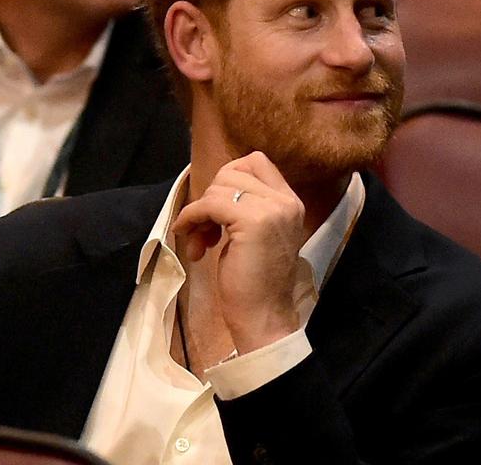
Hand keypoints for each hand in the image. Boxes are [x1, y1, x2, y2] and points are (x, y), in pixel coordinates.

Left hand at [172, 152, 305, 352]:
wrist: (264, 318)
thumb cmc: (253, 282)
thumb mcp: (253, 235)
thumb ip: (243, 208)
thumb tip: (213, 190)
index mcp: (289, 202)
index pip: (255, 162)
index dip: (227, 179)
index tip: (215, 209)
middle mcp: (286, 201)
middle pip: (232, 171)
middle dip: (209, 197)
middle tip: (203, 230)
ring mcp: (273, 209)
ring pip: (219, 186)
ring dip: (198, 213)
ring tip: (199, 244)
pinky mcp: (253, 221)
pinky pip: (209, 204)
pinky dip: (192, 218)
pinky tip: (192, 243)